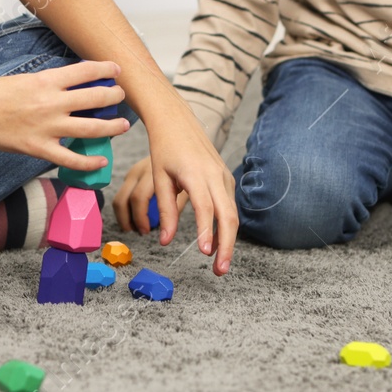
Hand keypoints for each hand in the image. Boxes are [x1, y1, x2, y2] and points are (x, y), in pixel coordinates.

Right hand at [0, 60, 126, 172]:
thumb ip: (49, 85)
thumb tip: (73, 89)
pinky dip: (90, 161)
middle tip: (121, 95)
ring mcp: (48, 127)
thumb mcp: (24, 80)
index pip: (86, 70)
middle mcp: (52, 102)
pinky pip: (72, 158)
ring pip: (92, 127)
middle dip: (114, 95)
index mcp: (46, 80)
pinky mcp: (40, 149)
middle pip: (96, 97)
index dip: (106, 68)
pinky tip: (102, 160)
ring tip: (123, 125)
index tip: (116, 69)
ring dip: (113, 126)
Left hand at [112, 114, 237, 275]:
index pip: (206, 207)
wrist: (177, 121)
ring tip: (219, 264)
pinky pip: (230, 205)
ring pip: (233, 213)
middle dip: (227, 245)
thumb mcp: (159, 178)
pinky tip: (218, 243)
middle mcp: (215, 175)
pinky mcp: (226, 177)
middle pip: (228, 215)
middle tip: (219, 271)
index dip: (207, 232)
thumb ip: (165, 210)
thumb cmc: (164, 148)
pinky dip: (227, 226)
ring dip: (229, 240)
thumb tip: (165, 240)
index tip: (205, 253)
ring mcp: (224, 175)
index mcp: (196, 173)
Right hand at [114, 157, 184, 232]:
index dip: (141, 219)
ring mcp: (133, 172)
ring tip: (136, 228)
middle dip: (130, 220)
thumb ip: (175, 205)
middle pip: (124, 200)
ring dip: (124, 217)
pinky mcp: (131, 174)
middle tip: (143, 231)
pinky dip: (126, 210)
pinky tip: (136, 218)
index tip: (148, 231)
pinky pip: (122, 195)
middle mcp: (139, 171)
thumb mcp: (184, 185)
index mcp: (153, 172)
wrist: (177, 143)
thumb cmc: (184, 166)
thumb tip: (168, 228)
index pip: (139, 198)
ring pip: (119, 199)